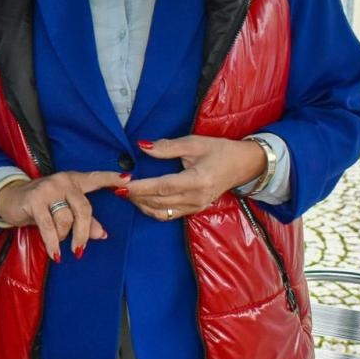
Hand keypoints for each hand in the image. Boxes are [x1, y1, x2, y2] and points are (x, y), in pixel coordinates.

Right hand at [0, 171, 118, 261]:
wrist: (9, 199)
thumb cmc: (41, 206)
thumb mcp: (63, 211)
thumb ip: (84, 221)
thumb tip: (102, 234)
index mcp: (74, 181)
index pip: (96, 178)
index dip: (111, 179)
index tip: (128, 180)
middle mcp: (63, 181)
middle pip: (84, 209)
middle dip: (84, 232)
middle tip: (80, 249)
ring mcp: (48, 189)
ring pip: (66, 219)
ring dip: (63, 236)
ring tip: (57, 242)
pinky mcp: (34, 200)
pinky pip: (48, 226)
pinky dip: (53, 243)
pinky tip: (55, 254)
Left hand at [122, 136, 265, 220]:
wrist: (243, 166)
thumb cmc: (220, 151)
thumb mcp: (194, 143)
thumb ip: (167, 147)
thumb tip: (142, 146)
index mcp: (197, 180)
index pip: (162, 187)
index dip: (140, 187)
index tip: (121, 183)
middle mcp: (196, 198)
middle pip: (158, 201)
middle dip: (135, 195)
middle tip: (116, 186)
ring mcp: (196, 207)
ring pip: (161, 212)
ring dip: (140, 203)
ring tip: (126, 192)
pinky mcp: (195, 211)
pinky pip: (168, 215)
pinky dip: (152, 209)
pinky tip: (141, 200)